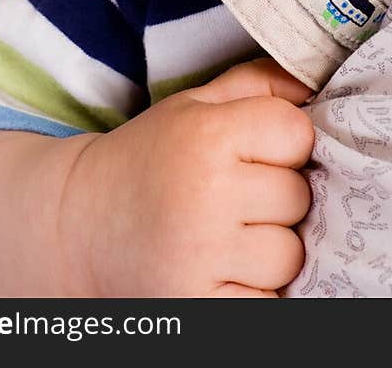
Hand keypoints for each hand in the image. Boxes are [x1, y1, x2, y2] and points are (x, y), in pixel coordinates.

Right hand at [57, 57, 314, 296]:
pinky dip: (252, 289)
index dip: (283, 142)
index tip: (254, 150)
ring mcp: (202, 256)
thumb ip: (256, 85)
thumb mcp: (193, 106)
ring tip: (226, 236)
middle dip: (275, 197)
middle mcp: (206, 194)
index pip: (297, 133)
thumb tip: (314, 84)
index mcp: (206, 136)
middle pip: (298, 196)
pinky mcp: (199, 307)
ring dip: (267, 248)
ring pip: (289, 255)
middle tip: (232, 196)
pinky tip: (220, 269)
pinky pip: (267, 300)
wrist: (77, 227)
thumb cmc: (148, 158)